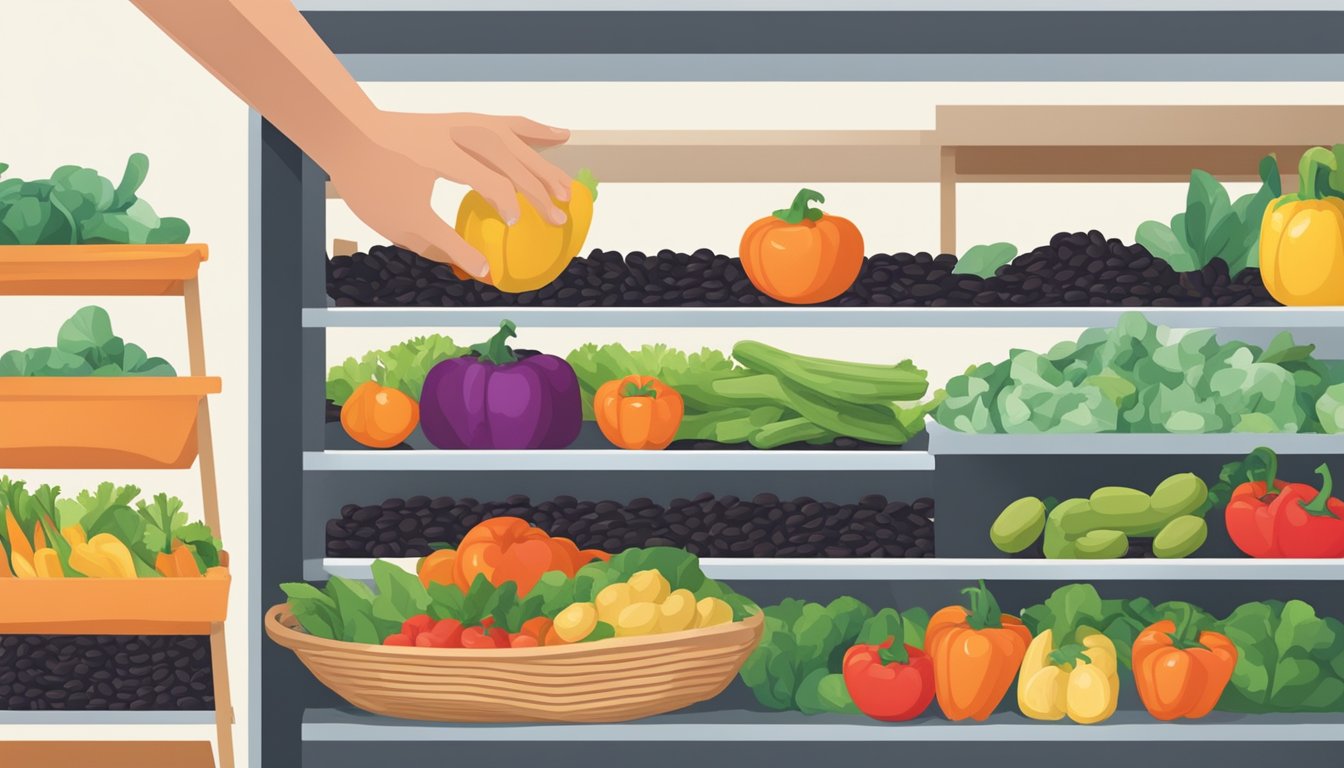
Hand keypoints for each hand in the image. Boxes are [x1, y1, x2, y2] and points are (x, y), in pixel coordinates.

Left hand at [328, 111, 572, 277]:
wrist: (345, 131)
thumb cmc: (369, 179)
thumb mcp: (402, 223)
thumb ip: (445, 247)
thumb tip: (484, 271)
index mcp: (440, 156)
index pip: (485, 178)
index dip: (505, 202)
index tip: (517, 225)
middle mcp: (456, 134)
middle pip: (508, 157)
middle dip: (537, 188)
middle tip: (561, 217)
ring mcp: (462, 123)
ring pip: (514, 139)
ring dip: (544, 163)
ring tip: (569, 186)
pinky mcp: (463, 119)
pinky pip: (506, 124)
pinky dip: (533, 131)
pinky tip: (558, 136)